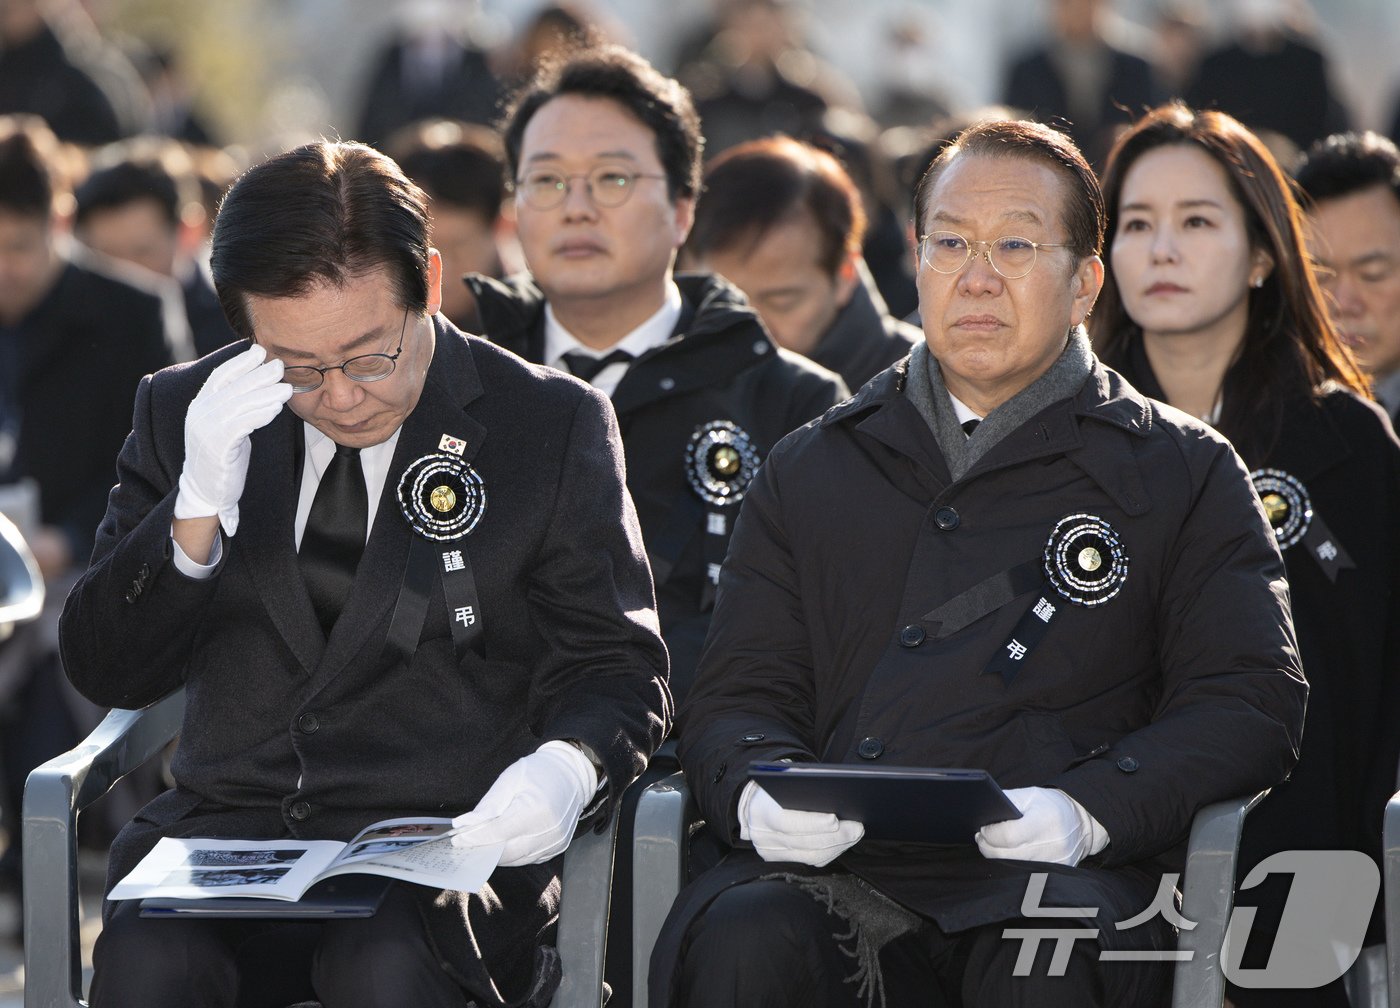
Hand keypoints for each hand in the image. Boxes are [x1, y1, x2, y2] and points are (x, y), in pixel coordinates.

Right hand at [175, 345, 291, 535]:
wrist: (206, 490)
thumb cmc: (222, 456)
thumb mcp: (225, 425)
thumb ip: (235, 405)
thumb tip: (259, 381)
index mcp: (200, 405)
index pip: (220, 376)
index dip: (240, 362)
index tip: (259, 350)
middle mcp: (199, 414)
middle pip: (233, 387)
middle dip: (258, 375)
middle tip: (280, 365)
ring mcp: (205, 430)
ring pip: (239, 405)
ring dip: (265, 394)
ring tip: (287, 388)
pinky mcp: (217, 447)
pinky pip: (241, 425)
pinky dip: (260, 414)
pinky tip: (276, 409)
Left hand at [450, 741, 597, 865]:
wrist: (572, 774)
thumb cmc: (539, 772)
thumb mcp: (510, 779)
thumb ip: (488, 806)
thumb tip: (464, 825)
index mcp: (534, 811)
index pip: (496, 834)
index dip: (474, 839)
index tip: (457, 840)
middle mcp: (547, 831)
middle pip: (505, 852)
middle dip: (483, 849)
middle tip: (466, 844)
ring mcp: (554, 842)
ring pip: (516, 859)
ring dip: (497, 854)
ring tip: (483, 843)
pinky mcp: (557, 848)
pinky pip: (528, 858)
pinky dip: (513, 854)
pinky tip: (505, 842)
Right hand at [738, 780, 863, 866]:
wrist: (752, 803)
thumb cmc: (774, 786)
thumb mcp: (783, 779)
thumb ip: (803, 785)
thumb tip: (836, 792)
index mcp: (761, 811)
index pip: (787, 822)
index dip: (812, 823)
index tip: (835, 819)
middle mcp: (763, 836)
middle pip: (803, 842)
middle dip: (835, 836)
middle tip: (857, 827)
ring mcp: (770, 851)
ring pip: (810, 856)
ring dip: (837, 846)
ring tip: (855, 833)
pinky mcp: (778, 859)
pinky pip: (809, 860)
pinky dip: (829, 852)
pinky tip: (843, 842)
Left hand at [975, 787, 1107, 866]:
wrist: (1082, 823)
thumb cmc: (1051, 806)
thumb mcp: (1030, 795)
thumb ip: (1006, 800)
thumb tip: (982, 811)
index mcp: (1044, 822)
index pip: (1008, 836)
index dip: (990, 833)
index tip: (982, 829)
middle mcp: (1051, 846)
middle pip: (1007, 855)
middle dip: (988, 846)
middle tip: (981, 837)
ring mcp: (1053, 863)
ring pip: (1013, 867)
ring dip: (998, 856)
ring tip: (992, 844)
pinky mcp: (1054, 874)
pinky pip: (1024, 873)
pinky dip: (1012, 864)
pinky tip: (1007, 853)